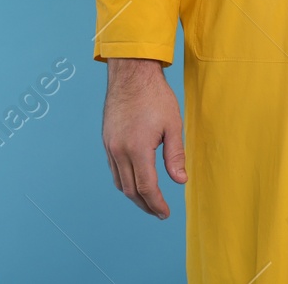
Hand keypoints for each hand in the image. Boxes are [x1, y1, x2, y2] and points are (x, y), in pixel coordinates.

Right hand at [102, 58, 185, 218]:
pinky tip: (135, 181)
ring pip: (119, 182)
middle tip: (159, 212)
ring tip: (148, 201)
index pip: (147, 187)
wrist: (131, 74)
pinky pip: (113, 169)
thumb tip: (180, 181)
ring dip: (133, 195)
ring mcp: (110, 146)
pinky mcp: (107, 140)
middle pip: (130, 190)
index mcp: (137, 149)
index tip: (165, 213)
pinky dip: (124, 181)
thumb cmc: (155, 96)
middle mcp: (119, 151)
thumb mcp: (172, 124)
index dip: (157, 204)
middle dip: (145, 204)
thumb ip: (175, 155)